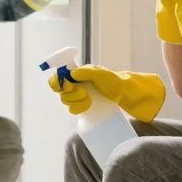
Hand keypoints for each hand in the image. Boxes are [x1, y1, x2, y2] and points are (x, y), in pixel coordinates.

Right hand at [49, 64, 165, 122]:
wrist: (126, 95)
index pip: (57, 76)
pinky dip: (78, 109)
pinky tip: (88, 107)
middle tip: (84, 93)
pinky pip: (73, 110)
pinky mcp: (84, 106)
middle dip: (71, 93)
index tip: (63, 86)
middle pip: (61, 91)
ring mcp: (79, 95)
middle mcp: (76, 84)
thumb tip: (71, 74)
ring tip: (89, 100)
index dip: (55, 81)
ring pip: (66, 101)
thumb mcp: (102, 74)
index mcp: (77, 73)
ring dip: (76, 102)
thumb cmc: (115, 82)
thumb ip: (87, 72)